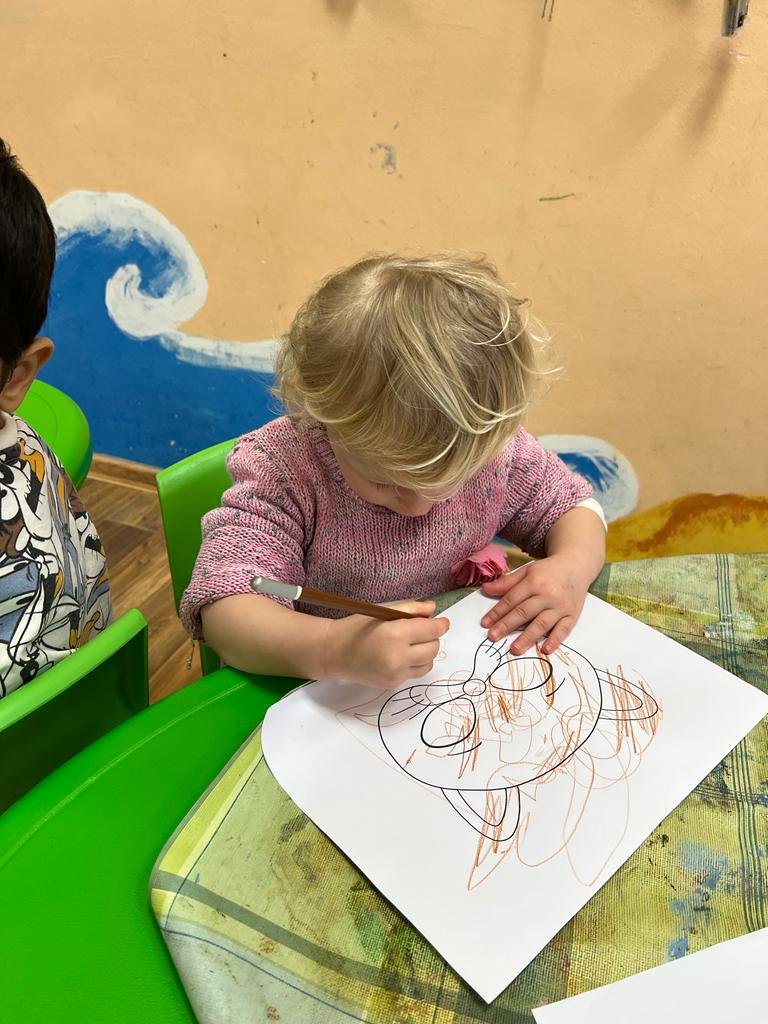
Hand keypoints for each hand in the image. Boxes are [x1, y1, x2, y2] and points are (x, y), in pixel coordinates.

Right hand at [324, 600, 449, 687]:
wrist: (334, 653)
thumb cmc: (356, 627)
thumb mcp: (382, 610)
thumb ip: (410, 609)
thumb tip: (433, 610)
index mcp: (395, 634)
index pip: (432, 630)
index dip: (441, 625)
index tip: (442, 622)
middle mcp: (398, 657)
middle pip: (434, 647)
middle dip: (432, 637)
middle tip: (420, 630)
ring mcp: (396, 674)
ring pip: (429, 662)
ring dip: (426, 652)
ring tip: (411, 644)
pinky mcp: (393, 684)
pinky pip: (416, 673)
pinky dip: (415, 663)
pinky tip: (402, 655)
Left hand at [479, 556, 590, 654]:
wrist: (576, 565)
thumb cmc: (548, 570)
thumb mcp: (527, 571)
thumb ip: (507, 582)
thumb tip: (485, 589)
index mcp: (534, 581)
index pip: (512, 599)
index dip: (497, 612)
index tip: (485, 624)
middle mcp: (547, 594)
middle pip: (524, 612)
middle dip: (507, 625)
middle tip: (493, 637)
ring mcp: (561, 606)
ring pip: (542, 623)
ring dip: (527, 637)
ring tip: (514, 649)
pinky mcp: (573, 615)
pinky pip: (564, 629)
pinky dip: (555, 640)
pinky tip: (546, 650)